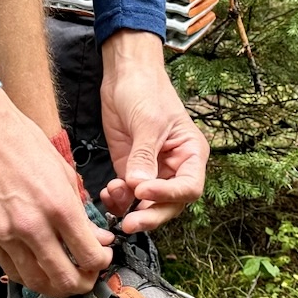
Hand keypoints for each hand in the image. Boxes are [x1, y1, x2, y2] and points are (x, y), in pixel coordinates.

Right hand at [0, 91, 111, 295]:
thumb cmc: (23, 144)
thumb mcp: (64, 174)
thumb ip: (81, 213)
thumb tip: (96, 239)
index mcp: (59, 206)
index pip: (89, 255)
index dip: (101, 263)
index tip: (102, 258)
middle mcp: (33, 225)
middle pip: (65, 278)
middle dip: (82, 282)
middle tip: (87, 276)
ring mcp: (8, 234)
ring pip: (37, 282)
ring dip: (55, 286)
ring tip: (64, 276)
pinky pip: (12, 271)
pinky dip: (30, 277)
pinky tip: (39, 269)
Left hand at [98, 30, 208, 233]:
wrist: (124, 74)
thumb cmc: (146, 89)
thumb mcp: (147, 122)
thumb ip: (144, 156)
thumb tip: (140, 187)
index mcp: (190, 154)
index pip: (188, 187)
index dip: (168, 195)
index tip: (144, 191)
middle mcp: (174, 167)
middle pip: (169, 203)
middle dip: (150, 215)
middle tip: (130, 223)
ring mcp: (151, 171)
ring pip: (147, 204)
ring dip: (130, 209)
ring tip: (113, 197)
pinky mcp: (130, 170)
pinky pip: (128, 195)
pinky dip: (118, 200)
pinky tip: (107, 193)